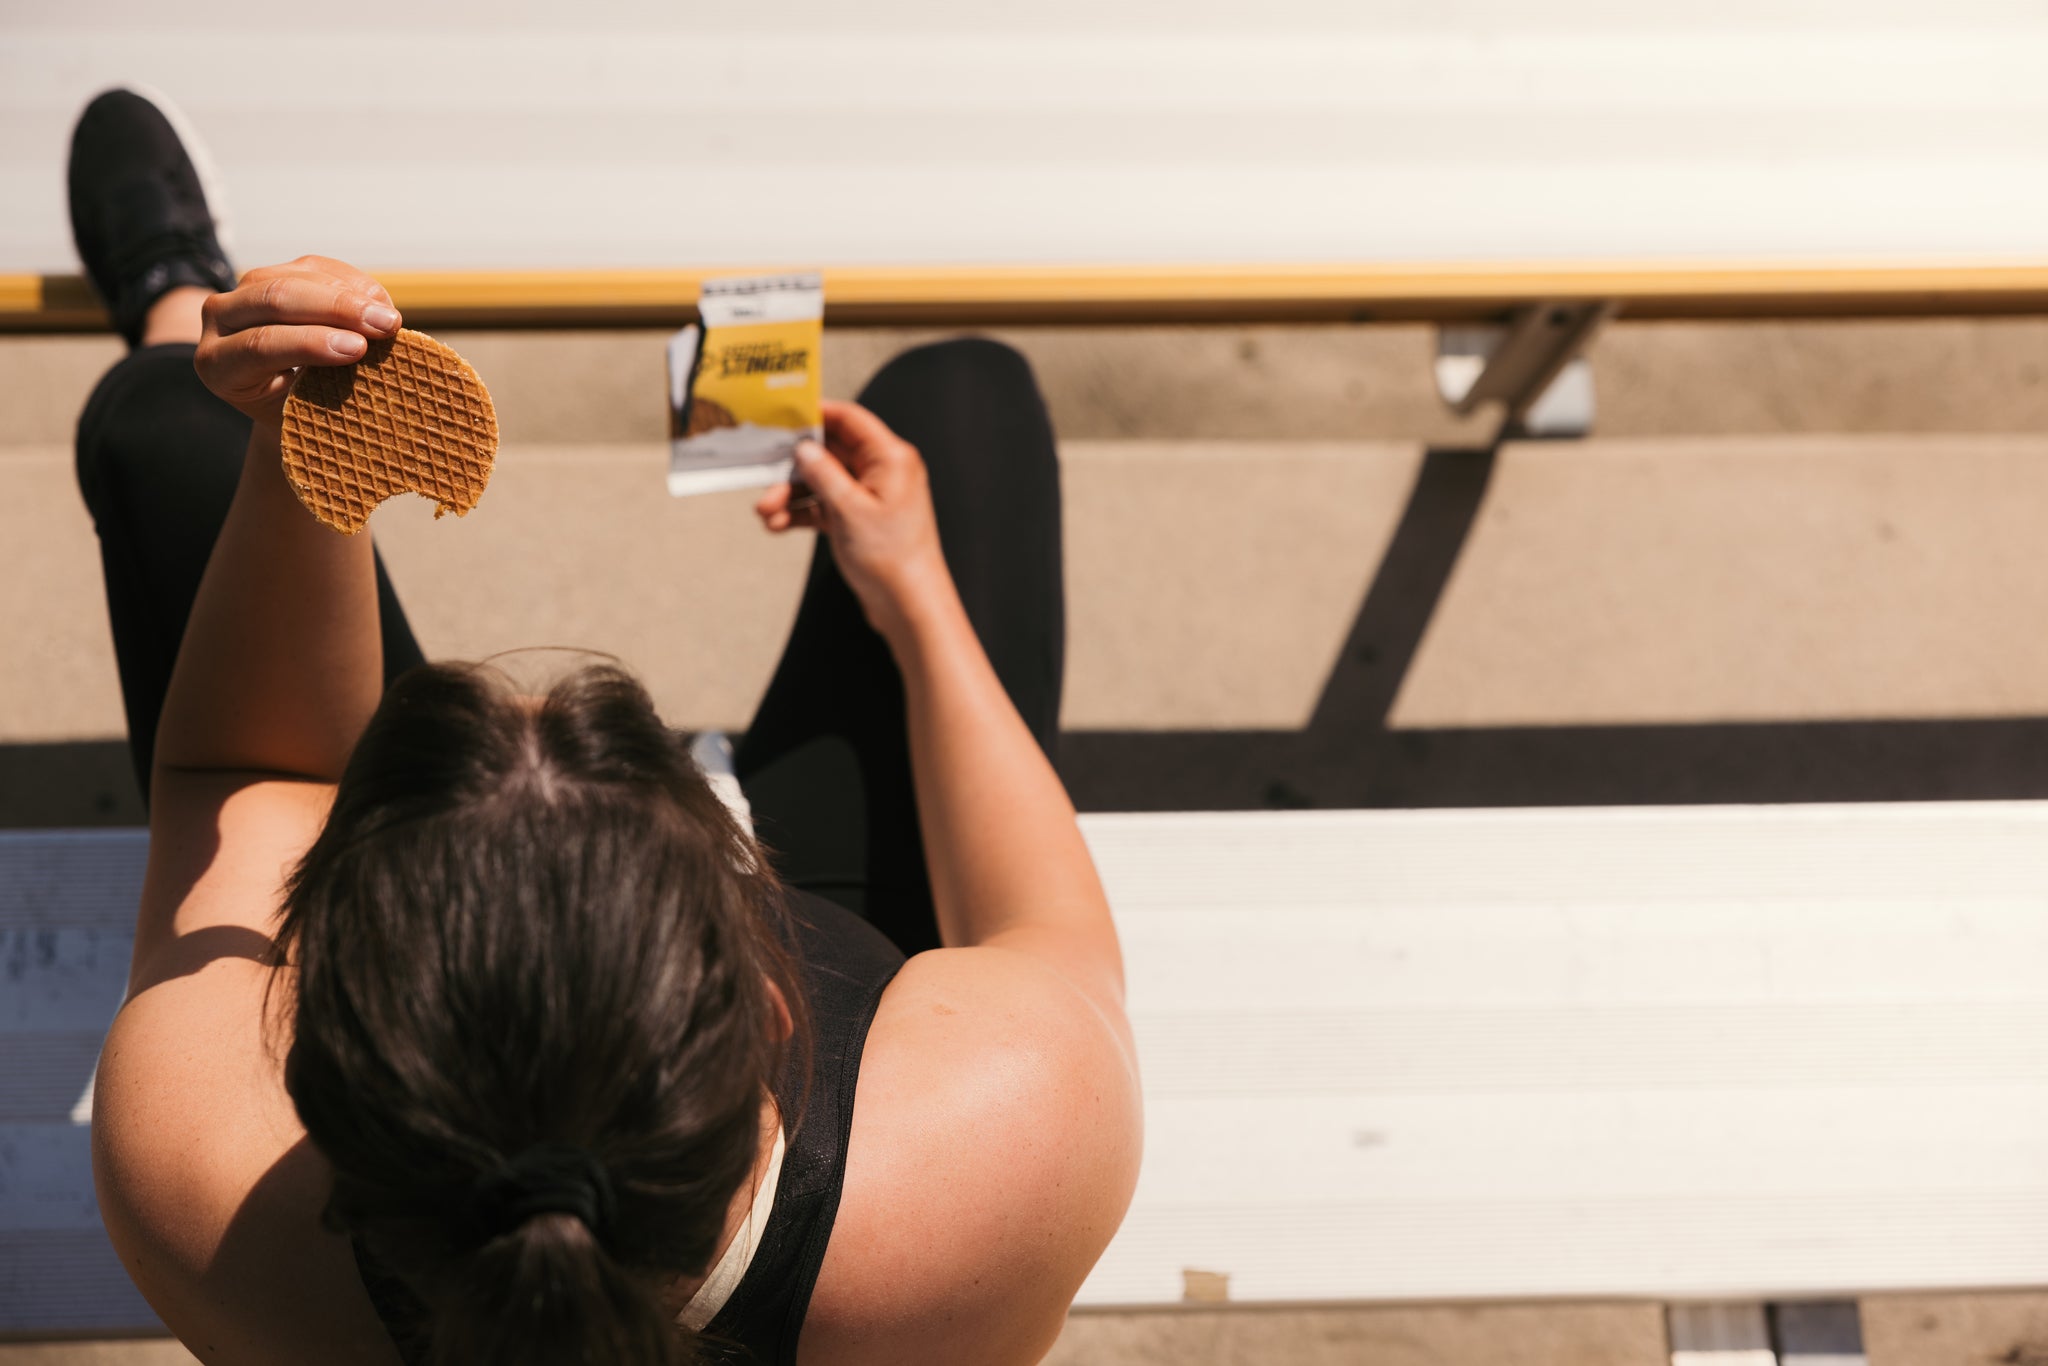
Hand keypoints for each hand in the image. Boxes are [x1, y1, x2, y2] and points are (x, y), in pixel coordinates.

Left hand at [195, 256, 402, 429]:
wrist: (283, 401)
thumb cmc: (295, 416)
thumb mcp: (300, 415)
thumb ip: (320, 391)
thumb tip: (367, 357)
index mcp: (218, 366)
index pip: (259, 345)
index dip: (310, 343)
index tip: (358, 349)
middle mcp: (218, 320)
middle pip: (275, 299)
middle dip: (337, 309)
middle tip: (384, 325)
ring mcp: (244, 290)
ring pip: (297, 276)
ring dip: (352, 295)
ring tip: (390, 318)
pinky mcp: (276, 271)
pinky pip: (316, 266)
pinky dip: (355, 284)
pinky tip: (379, 304)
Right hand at [755, 400, 952, 640]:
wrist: (909, 605)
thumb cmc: (892, 557)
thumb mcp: (850, 510)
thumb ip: (824, 474)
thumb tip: (804, 448)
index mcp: (890, 458)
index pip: (849, 420)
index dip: (816, 415)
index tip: (783, 417)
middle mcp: (882, 472)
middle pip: (829, 454)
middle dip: (794, 469)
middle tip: (764, 480)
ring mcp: (869, 497)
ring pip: (822, 483)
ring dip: (792, 495)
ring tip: (765, 513)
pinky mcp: (859, 520)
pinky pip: (824, 507)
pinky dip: (802, 513)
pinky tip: (778, 525)